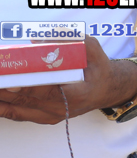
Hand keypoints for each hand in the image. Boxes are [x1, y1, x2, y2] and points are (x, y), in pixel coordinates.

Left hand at [0, 37, 136, 124]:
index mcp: (78, 93)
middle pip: (27, 101)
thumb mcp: (93, 51)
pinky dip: (3, 107)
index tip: (10, 83)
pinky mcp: (45, 118)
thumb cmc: (98, 69)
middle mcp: (63, 108)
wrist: (106, 90)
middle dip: (5, 90)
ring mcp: (53, 115)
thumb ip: (73, 41)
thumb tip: (39, 39)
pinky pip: (19, 115)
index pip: (48, 92)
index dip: (27, 88)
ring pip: (19, 110)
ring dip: (1, 99)